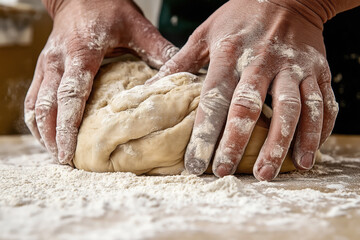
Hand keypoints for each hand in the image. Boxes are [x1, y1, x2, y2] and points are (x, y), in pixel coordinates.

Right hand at [24, 0, 176, 163]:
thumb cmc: (108, 8)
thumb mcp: (137, 27)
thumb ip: (158, 50)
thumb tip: (181, 76)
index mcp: (81, 53)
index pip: (72, 96)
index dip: (68, 127)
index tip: (69, 152)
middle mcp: (58, 61)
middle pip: (48, 106)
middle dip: (53, 137)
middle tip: (64, 162)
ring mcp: (47, 64)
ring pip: (35, 105)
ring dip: (42, 132)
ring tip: (56, 154)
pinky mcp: (44, 67)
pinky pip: (33, 97)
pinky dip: (36, 119)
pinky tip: (45, 133)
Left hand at [148, 0, 358, 180]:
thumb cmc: (241, 16)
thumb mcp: (206, 33)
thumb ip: (181, 62)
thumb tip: (150, 88)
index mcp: (231, 54)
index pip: (215, 99)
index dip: (205, 133)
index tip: (195, 163)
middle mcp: (263, 61)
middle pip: (250, 108)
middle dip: (238, 143)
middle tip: (225, 172)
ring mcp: (295, 67)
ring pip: (292, 109)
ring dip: (283, 144)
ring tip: (270, 173)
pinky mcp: (319, 71)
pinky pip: (324, 103)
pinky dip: (318, 131)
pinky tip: (308, 154)